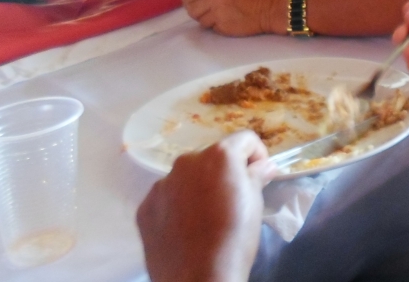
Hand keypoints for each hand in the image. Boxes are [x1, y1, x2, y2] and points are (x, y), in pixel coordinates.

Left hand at [136, 131, 276, 281]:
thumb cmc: (234, 238)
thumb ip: (257, 175)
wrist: (198, 279)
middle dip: (225, 172)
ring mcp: (162, 185)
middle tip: (233, 199)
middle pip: (213, 156)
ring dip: (200, 187)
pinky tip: (187, 229)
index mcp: (218, 155)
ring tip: (207, 217)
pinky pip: (167, 197)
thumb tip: (263, 165)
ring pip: (187, 177)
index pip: (245, 140)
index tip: (259, 176)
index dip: (257, 156)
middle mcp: (187, 162)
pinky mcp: (145, 207)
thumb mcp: (255, 203)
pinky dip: (178, 206)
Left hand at [183, 0, 285, 36]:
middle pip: (191, 9)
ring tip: (221, 17)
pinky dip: (218, 27)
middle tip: (206, 13)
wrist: (271, 7)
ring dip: (208, 21)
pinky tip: (229, 22)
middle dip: (196, 12)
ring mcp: (217, 13)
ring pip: (200, 20)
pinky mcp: (223, 27)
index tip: (195, 4)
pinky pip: (212, 29)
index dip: (190, 0)